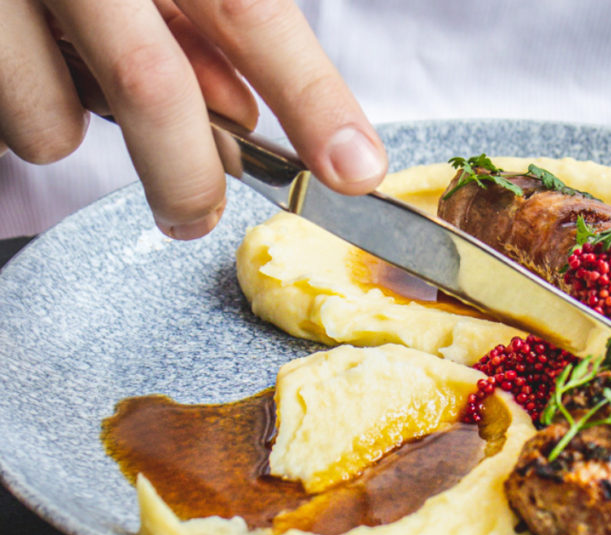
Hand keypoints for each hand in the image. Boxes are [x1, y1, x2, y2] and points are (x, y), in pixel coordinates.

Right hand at [0, 0, 387, 239]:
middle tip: (198, 216)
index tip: (353, 166)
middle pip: (149, 85)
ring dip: (81, 129)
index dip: (310, 97)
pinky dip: (31, 112)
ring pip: (53, 122)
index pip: (249, 12)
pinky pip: (5, 121)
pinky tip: (30, 60)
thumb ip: (208, 26)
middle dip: (188, 176)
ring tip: (73, 71)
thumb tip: (240, 119)